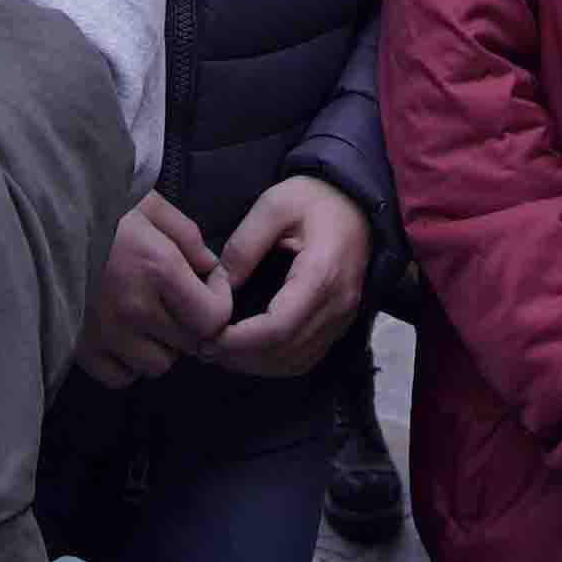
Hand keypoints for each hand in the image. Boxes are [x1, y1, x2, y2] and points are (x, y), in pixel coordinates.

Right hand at [73, 192, 232, 388]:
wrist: (35, 218)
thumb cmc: (96, 206)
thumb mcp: (148, 204)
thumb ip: (187, 235)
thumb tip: (210, 266)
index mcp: (157, 269)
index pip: (212, 318)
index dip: (219, 303)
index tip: (208, 286)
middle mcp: (135, 308)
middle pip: (189, 344)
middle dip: (192, 323)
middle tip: (176, 299)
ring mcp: (106, 334)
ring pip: (157, 365)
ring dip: (160, 346)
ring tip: (146, 317)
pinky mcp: (81, 348)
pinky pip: (120, 377)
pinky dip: (127, 363)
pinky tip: (122, 335)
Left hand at [200, 176, 371, 377]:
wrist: (357, 201)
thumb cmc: (316, 198)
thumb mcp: (273, 206)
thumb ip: (243, 246)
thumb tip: (216, 288)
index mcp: (322, 274)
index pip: (279, 328)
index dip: (240, 341)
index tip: (207, 336)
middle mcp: (338, 304)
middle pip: (286, 352)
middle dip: (242, 357)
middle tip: (204, 346)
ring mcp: (343, 316)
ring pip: (297, 361)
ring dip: (257, 364)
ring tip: (221, 350)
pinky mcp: (341, 322)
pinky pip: (308, 356)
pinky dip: (276, 361)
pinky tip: (250, 349)